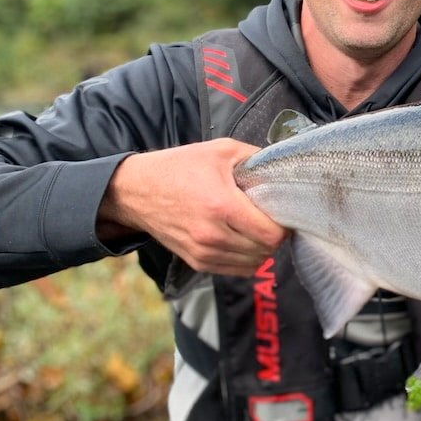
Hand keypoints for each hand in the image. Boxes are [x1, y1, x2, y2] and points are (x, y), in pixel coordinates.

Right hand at [98, 138, 287, 276]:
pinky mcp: (197, 262)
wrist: (136, 191)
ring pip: (253, 264)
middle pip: (265, 251)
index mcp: (221, 206)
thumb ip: (256, 158)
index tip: (283, 213)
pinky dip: (247, 259)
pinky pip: (236, 270)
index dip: (284, 225)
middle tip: (272, 219)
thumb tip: (282, 170)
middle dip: (275, 236)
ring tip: (258, 228)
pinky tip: (244, 240)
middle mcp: (212, 235)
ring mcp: (203, 252)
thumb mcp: (221, 150)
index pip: (270, 235)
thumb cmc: (179, 167)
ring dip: (262, 249)